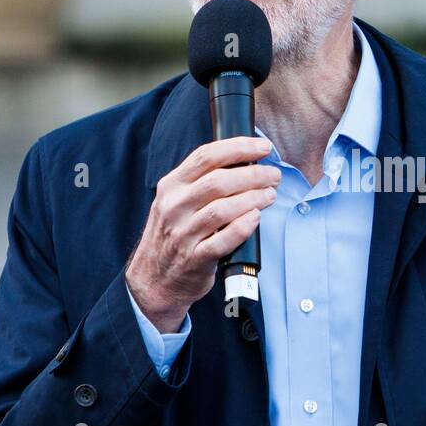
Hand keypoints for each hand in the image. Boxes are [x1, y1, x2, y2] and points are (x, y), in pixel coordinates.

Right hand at [126, 136, 278, 331]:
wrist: (153, 278)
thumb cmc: (173, 234)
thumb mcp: (176, 201)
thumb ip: (202, 182)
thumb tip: (245, 161)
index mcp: (171, 186)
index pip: (206, 156)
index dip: (239, 147)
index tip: (263, 147)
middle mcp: (174, 207)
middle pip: (218, 181)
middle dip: (253, 174)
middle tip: (273, 175)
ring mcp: (183, 234)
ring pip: (222, 209)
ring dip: (253, 198)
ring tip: (270, 195)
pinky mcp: (195, 259)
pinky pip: (223, 240)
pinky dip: (243, 226)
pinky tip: (257, 217)